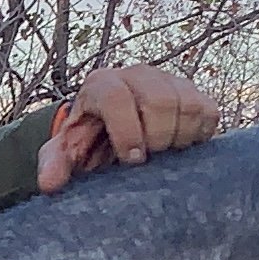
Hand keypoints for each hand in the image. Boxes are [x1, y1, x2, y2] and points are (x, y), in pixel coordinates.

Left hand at [35, 64, 218, 190]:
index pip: (116, 96)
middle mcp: (138, 75)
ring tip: (164, 156)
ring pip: (188, 105)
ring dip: (179, 138)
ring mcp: (169, 80)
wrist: (115, 131)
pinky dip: (199, 136)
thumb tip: (49, 184)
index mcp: (102, 84)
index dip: (127, 130)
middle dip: (156, 138)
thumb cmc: (90, 141)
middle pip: (159, 100)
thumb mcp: (68, 152)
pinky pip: (208, 112)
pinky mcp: (195, 94)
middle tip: (149, 162)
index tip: (133, 160)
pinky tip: (181, 149)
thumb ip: (55, 164)